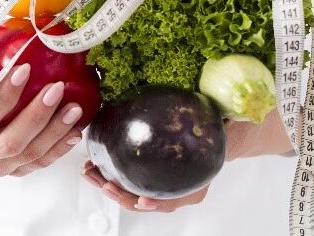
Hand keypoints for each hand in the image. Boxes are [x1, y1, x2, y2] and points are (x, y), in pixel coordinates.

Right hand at [0, 78, 83, 175]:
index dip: (3, 95)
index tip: (25, 69)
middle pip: (8, 140)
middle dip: (37, 116)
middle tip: (58, 89)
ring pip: (26, 155)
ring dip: (54, 133)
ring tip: (75, 109)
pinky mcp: (7, 172)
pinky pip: (35, 165)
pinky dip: (57, 149)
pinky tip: (74, 131)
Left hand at [81, 109, 294, 211]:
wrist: (221, 132)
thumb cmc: (219, 127)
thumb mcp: (222, 121)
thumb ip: (215, 118)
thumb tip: (223, 110)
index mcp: (194, 185)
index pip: (171, 201)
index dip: (156, 203)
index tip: (142, 199)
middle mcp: (176, 191)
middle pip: (143, 201)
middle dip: (120, 194)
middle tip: (103, 182)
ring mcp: (159, 186)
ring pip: (130, 194)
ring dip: (107, 185)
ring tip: (90, 172)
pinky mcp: (145, 176)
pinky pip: (126, 181)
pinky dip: (109, 175)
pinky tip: (93, 164)